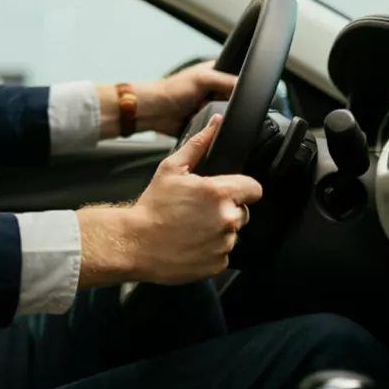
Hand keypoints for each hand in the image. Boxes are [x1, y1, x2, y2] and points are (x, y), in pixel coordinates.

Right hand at [77, 115, 261, 287]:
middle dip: (225, 209)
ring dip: (217, 230)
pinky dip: (210, 250)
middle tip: (198, 211)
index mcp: (219, 193)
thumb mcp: (171, 169)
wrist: (134, 243)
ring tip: (191, 228)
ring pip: (232, 233)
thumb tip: (216, 124)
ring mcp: (224, 244)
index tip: (228, 191)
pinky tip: (190, 244)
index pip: (254, 188)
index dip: (242, 188)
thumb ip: (198, 144)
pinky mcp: (218, 264)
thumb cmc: (152, 206)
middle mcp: (228, 219)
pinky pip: (222, 253)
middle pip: (243, 211)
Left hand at [132, 60, 236, 135]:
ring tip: (208, 111)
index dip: (243, 86)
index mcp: (216, 73)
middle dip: (230, 104)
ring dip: (221, 116)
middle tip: (218, 103)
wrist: (152, 112)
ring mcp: (211, 106)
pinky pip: (218, 127)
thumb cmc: (170, 90)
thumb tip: (247, 88)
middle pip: (236, 99)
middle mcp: (215, 89)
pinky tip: (208, 123)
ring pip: (228, 114)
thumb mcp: (202, 79)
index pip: (240, 78)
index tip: (239, 94)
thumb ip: (227, 81)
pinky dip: (214, 126)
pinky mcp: (206, 121)